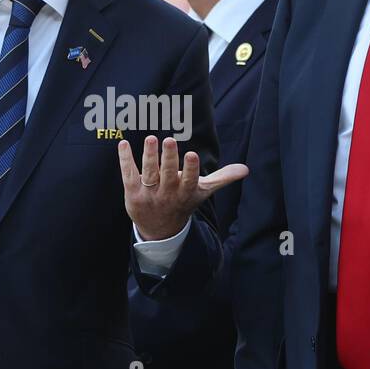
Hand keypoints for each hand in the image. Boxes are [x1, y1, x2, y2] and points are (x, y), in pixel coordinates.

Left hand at [118, 135, 246, 240]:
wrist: (160, 229)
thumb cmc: (183, 203)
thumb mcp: (202, 192)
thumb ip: (222, 178)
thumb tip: (246, 169)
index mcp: (185, 192)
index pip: (188, 180)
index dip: (190, 169)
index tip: (191, 155)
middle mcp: (168, 193)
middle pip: (168, 174)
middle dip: (168, 158)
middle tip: (168, 140)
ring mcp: (149, 194)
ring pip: (148, 173)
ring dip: (149, 156)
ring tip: (151, 139)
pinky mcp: (132, 192)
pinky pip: (128, 174)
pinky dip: (125, 159)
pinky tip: (123, 144)